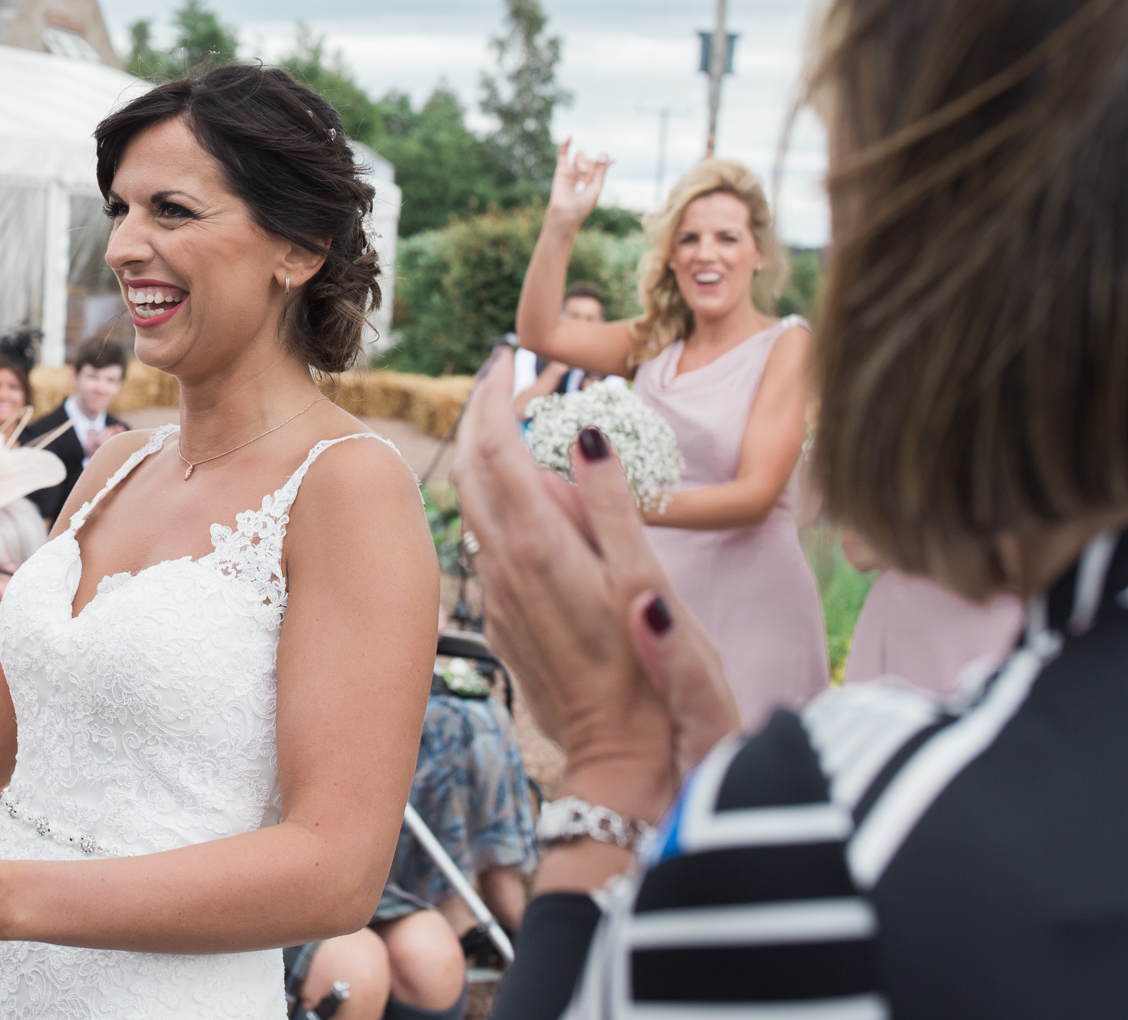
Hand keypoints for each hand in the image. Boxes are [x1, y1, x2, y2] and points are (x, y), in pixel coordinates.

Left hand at [450, 350, 735, 824]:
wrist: (625, 771)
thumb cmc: (656, 685)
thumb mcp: (651, 587)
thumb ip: (615, 508)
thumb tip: (584, 435)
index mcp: (540, 549)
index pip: (494, 450)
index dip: (495, 396)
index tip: (507, 357)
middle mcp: (506, 568)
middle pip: (471, 470)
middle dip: (484, 414)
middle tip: (515, 378)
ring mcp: (501, 595)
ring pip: (474, 505)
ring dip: (489, 455)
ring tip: (522, 421)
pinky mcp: (506, 618)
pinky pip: (488, 541)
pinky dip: (500, 501)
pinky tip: (531, 495)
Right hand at [546, 137, 612, 230]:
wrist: (565, 213)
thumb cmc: (582, 205)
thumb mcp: (595, 189)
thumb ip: (600, 173)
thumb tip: (604, 156)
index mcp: (596, 177)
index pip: (602, 161)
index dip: (603, 157)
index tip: (604, 158)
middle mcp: (585, 173)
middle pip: (590, 158)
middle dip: (590, 163)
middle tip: (586, 173)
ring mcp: (573, 170)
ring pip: (580, 156)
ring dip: (582, 161)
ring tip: (581, 172)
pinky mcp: (562, 169)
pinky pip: (563, 154)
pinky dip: (566, 145)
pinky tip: (570, 137)